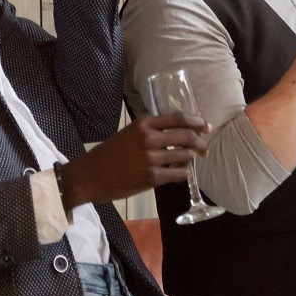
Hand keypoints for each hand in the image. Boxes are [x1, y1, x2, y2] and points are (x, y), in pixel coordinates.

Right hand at [58, 113, 208, 208]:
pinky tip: (181, 173)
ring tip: (190, 161)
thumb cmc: (109, 154)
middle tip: (204, 149)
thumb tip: (176, 133)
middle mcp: (148, 138)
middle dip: (200, 143)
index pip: (179, 118)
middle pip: (186, 136)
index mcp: (143, 123)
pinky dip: (183, 173)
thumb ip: (150, 131)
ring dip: (191, 159)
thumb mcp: (129, 133)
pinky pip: (177, 174)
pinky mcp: (151, 178)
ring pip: (184, 156)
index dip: (197, 122)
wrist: (89, 176)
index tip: (206, 126)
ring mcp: (150, 158)